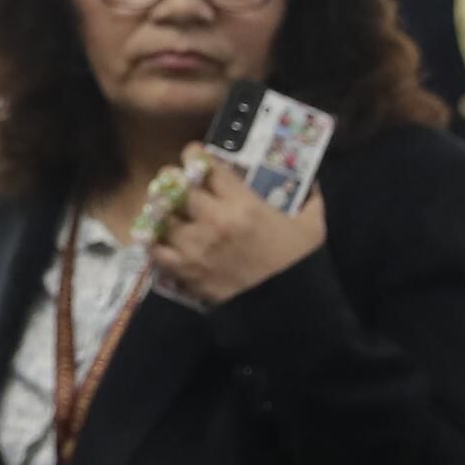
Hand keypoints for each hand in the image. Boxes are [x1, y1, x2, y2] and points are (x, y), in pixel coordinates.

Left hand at [143, 152, 327, 306]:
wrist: (287, 310)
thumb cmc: (299, 265)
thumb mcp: (311, 226)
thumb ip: (310, 199)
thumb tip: (312, 181)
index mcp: (243, 204)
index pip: (207, 168)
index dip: (195, 155)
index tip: (193, 154)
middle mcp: (214, 220)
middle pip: (176, 188)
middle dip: (172, 179)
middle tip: (175, 181)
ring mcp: (196, 246)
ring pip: (161, 216)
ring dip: (160, 209)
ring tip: (163, 207)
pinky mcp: (186, 271)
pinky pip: (155, 251)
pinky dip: (152, 241)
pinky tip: (156, 236)